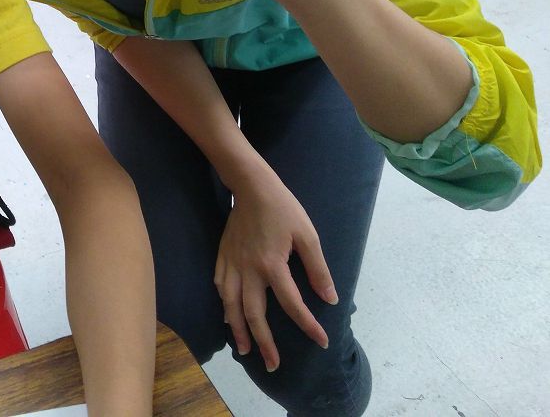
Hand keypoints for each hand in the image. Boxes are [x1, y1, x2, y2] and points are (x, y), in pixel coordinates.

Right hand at [214, 174, 336, 371]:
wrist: (251, 186)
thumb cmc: (283, 208)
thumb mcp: (307, 235)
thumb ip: (317, 268)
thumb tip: (329, 298)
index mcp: (272, 264)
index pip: (292, 304)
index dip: (308, 325)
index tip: (321, 341)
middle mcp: (248, 269)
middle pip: (254, 314)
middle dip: (264, 342)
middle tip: (272, 364)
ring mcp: (232, 263)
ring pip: (231, 304)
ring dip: (238, 330)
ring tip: (244, 350)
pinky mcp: (223, 256)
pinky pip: (220, 286)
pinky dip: (225, 305)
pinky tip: (229, 315)